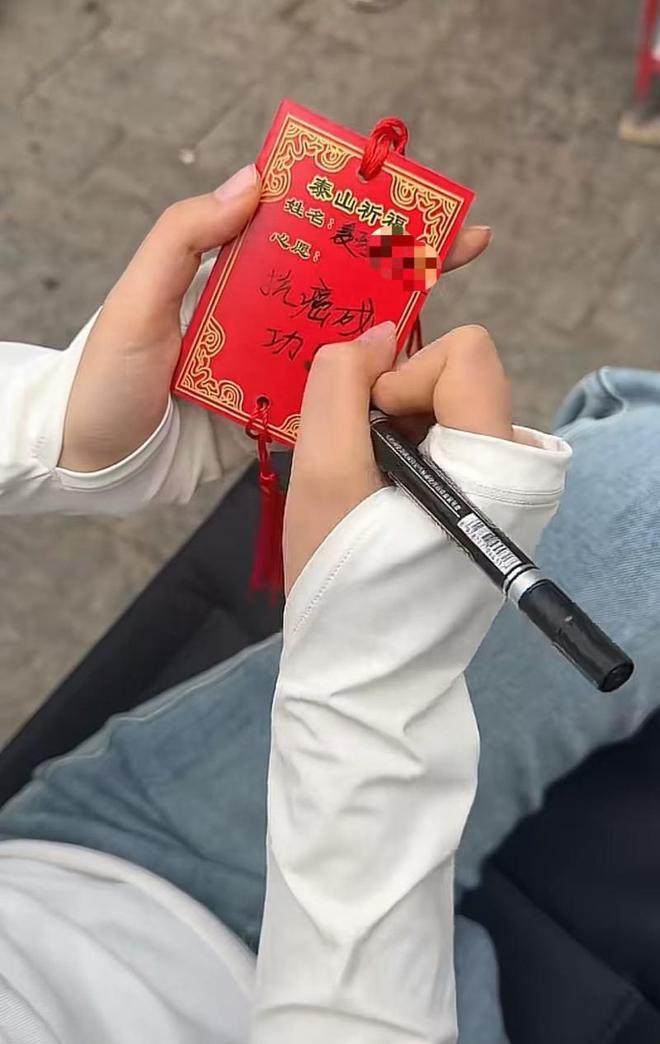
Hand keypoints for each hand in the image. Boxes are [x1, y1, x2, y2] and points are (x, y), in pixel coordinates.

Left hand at [59, 190, 491, 472]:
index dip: (358, 210)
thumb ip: (185, 239)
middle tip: (463, 249)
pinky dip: (363, 388)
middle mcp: (260, 313)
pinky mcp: (276, 411)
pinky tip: (404, 380)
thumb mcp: (138, 300)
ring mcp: (271, 363)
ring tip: (447, 315)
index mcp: (231, 275)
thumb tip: (252, 181)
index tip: (412, 198)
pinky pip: (327, 394)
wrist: (97, 462)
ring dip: (391, 326)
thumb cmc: (107, 377)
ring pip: (342, 337)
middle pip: (339, 280)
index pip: (304, 228)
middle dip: (399, 264)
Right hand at [284, 322, 512, 592]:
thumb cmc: (343, 582)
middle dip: (397, 409)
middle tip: (363, 468)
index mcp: (496, 464)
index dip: (405, 377)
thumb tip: (376, 335)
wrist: (365, 672)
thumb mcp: (324, 475)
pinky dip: (410, 458)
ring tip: (370, 494)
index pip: (468, 353)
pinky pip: (451, 444)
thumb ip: (340, 386)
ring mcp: (511, 493)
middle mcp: (520, 472)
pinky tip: (384, 503)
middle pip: (457, 380)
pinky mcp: (494, 507)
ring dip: (398, 436)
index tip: (370, 430)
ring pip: (448, 411)